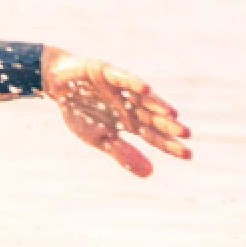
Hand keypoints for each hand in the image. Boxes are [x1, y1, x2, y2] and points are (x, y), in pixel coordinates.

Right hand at [41, 47, 191, 176]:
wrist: (57, 85)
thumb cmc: (79, 111)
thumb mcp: (99, 139)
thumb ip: (123, 154)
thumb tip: (150, 174)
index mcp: (129, 122)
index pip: (153, 136)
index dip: (170, 145)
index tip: (188, 155)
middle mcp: (130, 105)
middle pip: (153, 117)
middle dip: (169, 126)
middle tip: (187, 135)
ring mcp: (121, 89)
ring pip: (143, 98)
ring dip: (157, 105)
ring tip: (172, 115)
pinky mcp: (107, 72)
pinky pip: (123, 78)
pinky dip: (134, 83)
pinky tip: (146, 90)